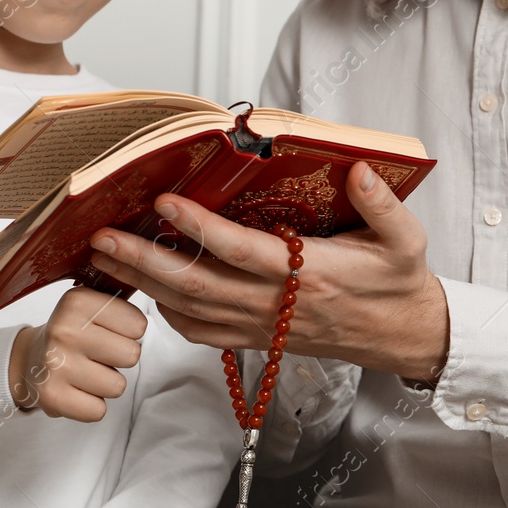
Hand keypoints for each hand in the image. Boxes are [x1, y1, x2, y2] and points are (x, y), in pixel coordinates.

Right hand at [7, 286, 145, 420]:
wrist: (29, 359)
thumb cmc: (73, 332)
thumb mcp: (93, 304)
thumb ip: (123, 302)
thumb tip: (163, 295)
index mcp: (78, 301)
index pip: (139, 325)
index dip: (130, 333)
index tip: (109, 331)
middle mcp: (64, 330)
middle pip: (132, 355)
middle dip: (120, 359)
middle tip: (98, 355)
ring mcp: (56, 364)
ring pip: (117, 386)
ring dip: (107, 383)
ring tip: (86, 371)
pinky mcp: (51, 396)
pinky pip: (98, 411)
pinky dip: (92, 406)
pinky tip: (77, 390)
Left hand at [87, 161, 448, 380]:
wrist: (402, 335)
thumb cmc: (398, 283)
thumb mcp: (406, 240)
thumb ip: (382, 205)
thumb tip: (359, 169)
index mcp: (309, 275)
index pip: (242, 252)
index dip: (200, 229)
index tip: (164, 203)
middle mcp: (277, 304)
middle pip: (198, 285)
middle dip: (145, 261)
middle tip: (101, 237)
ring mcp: (263, 326)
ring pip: (191, 310)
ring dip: (145, 284)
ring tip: (106, 257)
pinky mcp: (258, 339)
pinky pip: (203, 333)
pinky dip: (169, 314)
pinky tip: (149, 289)